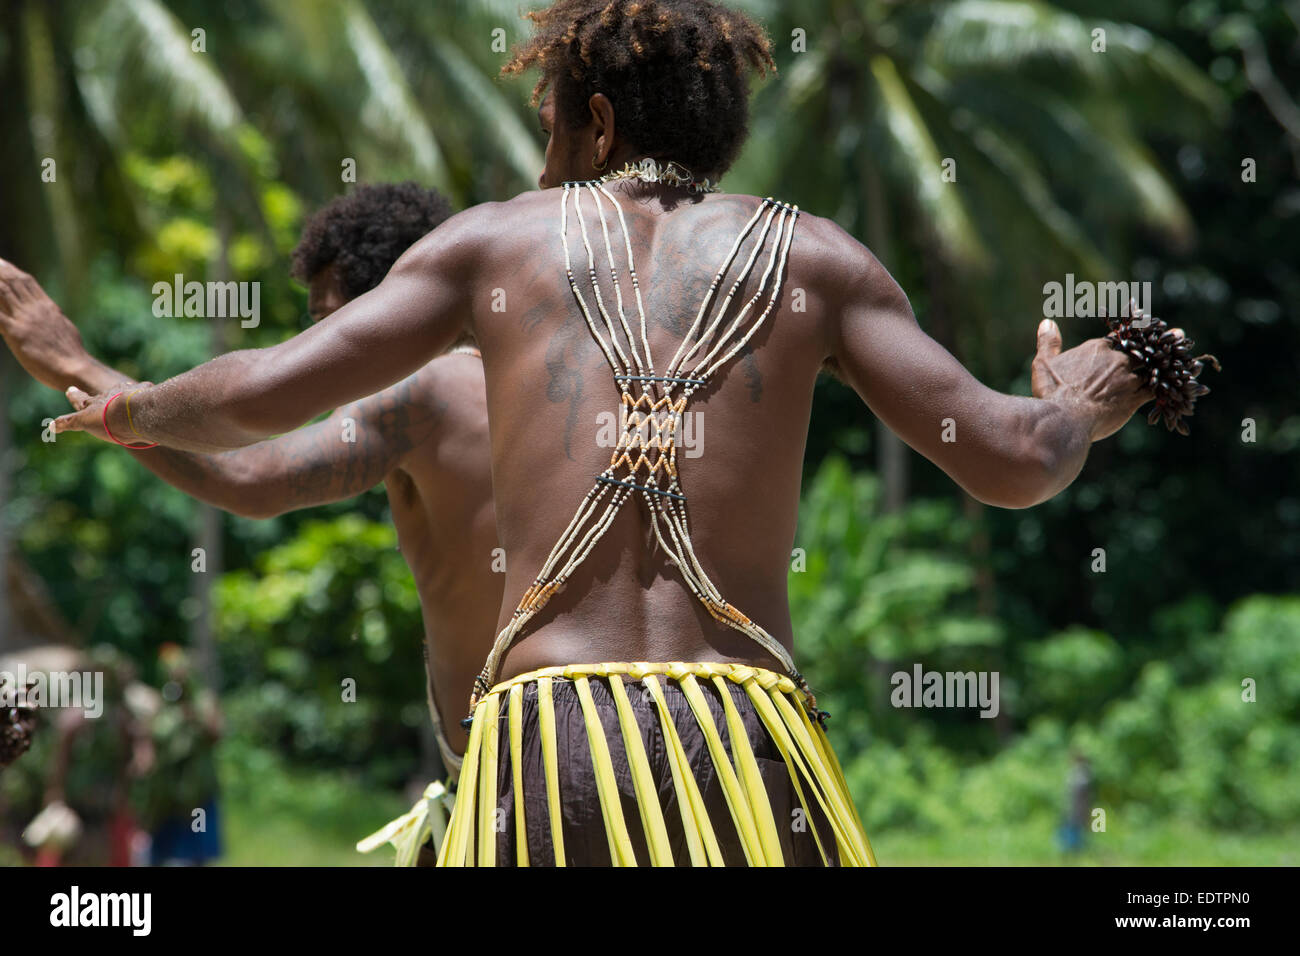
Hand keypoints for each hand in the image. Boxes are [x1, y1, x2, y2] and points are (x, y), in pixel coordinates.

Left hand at [0, 257, 91, 389]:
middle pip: (12, 281)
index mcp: (48, 307)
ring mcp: (25, 319)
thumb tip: (53, 313)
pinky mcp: (16, 333)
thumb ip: (54, 318)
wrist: (75, 368)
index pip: (27, 282)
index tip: (2, 263)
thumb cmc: (72, 354)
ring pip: (2, 292)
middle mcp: (35, 309)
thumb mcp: (65, 329)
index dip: (12, 270)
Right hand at [54, 383, 154, 445]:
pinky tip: (152, 401)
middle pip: (105, 394)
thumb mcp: (84, 422)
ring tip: (128, 393)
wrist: (134, 413)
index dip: (75, 396)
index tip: (70, 389)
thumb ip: (68, 422)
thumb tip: (51, 426)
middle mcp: (111, 395)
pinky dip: (147, 394)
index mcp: (94, 403)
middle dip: (104, 395)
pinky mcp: (146, 395)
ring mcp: (129, 393)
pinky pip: (146, 392)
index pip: (81, 399)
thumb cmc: (107, 419)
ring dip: (127, 392)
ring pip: (126, 391)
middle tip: (103, 394)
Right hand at [1031, 319, 1172, 441]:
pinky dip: (1173, 387)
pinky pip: (1160, 390)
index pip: (1122, 337)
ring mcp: (1129, 378)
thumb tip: (1047, 322)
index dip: (1135, 335)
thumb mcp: (1043, 365)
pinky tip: (1183, 387)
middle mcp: (1118, 359)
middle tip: (1180, 335)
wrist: (1063, 420)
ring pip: (1156, 367)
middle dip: (1162, 342)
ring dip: (1172, 363)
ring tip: (1188, 357)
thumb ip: (1048, 342)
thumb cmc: (1051, 394)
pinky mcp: (1136, 398)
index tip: (1145, 331)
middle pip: (1145, 348)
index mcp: (1098, 348)